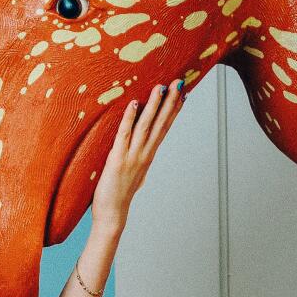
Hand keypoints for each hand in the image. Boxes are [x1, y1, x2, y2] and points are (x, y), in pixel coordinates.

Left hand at [91, 80, 185, 232]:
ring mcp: (132, 156)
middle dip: (170, 102)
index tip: (183, 94)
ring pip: (146, 126)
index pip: (164, 128)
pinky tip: (134, 103)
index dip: (174, 110)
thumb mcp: (132, 172)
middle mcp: (144, 154)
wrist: (112, 214)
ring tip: (161, 87)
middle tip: (179, 82)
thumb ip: (137, 158)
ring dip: (154, 106)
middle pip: (161, 123)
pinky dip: (130, 118)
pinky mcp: (117, 160)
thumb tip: (138, 146)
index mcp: (148, 156)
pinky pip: (124, 135)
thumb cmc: (118, 194)